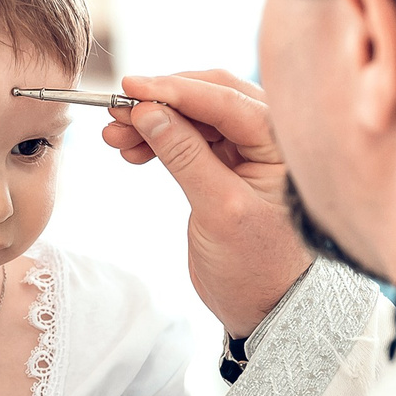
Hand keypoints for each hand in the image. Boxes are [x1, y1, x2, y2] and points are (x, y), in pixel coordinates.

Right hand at [101, 70, 312, 337]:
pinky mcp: (223, 166)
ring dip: (152, 120)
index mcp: (282, 144)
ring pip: (192, 117)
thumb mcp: (219, 210)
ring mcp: (245, 151)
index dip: (175, 90)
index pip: (226, 100)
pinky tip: (130, 149)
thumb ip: (185, 156)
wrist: (263, 308)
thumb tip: (148, 111)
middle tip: (117, 109)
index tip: (131, 87)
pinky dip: (157, 139)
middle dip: (160, 101)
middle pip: (209, 98)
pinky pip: (187, 138)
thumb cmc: (256, 266)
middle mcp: (268, 138)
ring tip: (113, 135)